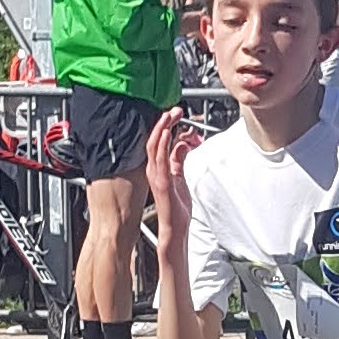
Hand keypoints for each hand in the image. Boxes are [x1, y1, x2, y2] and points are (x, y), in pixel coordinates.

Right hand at [144, 106, 198, 231]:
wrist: (175, 228)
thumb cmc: (176, 207)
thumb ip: (180, 159)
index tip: (175, 114)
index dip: (165, 126)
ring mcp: (157, 176)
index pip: (159, 141)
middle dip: (164, 122)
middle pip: (155, 139)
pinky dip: (163, 145)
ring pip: (155, 146)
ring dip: (162, 128)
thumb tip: (184, 144)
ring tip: (169, 115)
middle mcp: (154, 170)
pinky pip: (160, 160)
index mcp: (158, 168)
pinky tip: (166, 134)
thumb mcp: (180, 177)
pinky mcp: (162, 183)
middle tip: (174, 110)